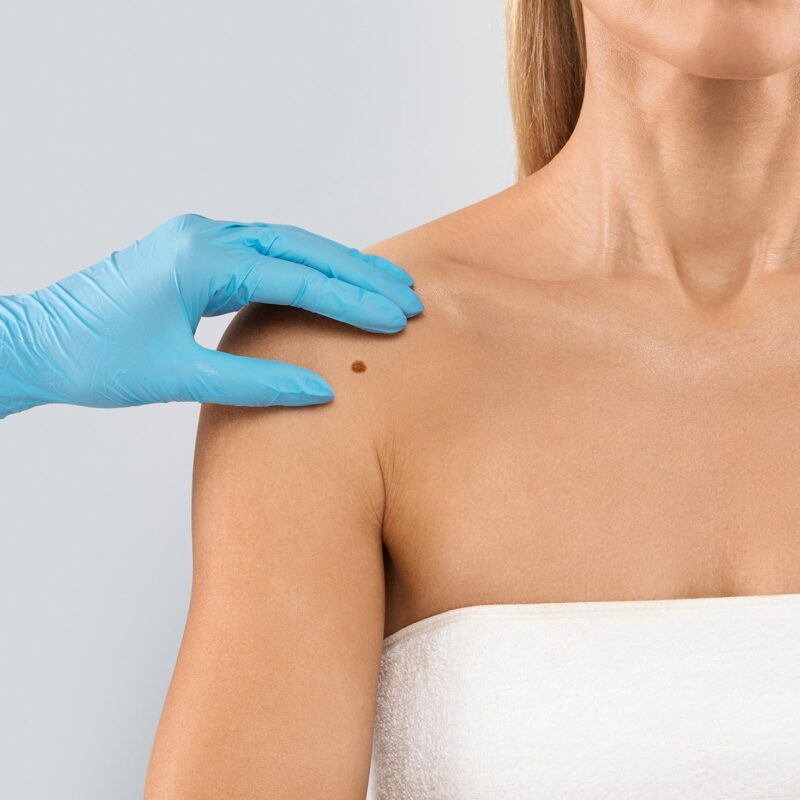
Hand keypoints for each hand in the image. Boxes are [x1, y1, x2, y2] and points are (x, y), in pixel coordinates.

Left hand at [0, 214, 422, 417]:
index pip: (296, 278)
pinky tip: (334, 277)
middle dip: (359, 274)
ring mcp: (201, 239)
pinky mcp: (198, 253)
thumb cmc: (96, 359)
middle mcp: (205, 237)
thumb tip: (322, 389)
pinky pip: (266, 250)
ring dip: (339, 264)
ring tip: (387, 283)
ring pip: (288, 244)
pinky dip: (307, 264)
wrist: (36, 344)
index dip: (350, 301)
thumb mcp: (180, 377)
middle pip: (302, 249)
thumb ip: (256, 382)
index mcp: (201, 259)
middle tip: (407, 295)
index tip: (393, 319)